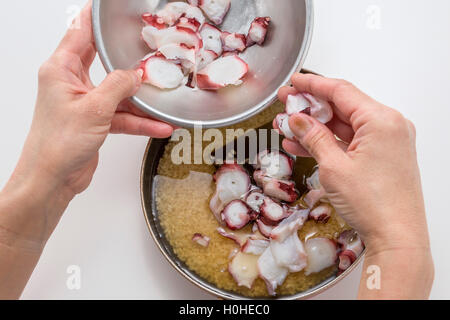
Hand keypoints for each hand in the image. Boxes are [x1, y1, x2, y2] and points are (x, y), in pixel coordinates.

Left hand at [14, 2, 174, 198]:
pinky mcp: (95, 121)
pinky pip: (122, 115)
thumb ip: (118, 86)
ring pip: (118, 93)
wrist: (52, 179)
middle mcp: (72, 82)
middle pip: (104, 60)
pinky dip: (139, 121)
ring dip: (141, 100)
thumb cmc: (58, 143)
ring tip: (163, 99)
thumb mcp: (95, 109)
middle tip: (146, 45)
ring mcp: (85, 102)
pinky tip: (158, 126)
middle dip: (127, 57)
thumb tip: (137, 74)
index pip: (80, 32)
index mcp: (61, 69)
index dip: (95, 17)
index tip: (110, 8)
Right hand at [275, 74, 433, 298]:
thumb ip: (314, 137)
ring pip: (344, 126)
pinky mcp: (382, 157)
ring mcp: (386, 142)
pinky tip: (303, 145)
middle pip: (342, 107)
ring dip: (315, 127)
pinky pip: (350, 142)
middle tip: (285, 103)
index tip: (293, 81)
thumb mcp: (334, 167)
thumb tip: (297, 120)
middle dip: (310, 107)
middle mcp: (389, 126)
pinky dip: (328, 143)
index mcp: (382, 120)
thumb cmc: (374, 204)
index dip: (312, 84)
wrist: (397, 237)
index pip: (341, 91)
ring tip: (287, 127)